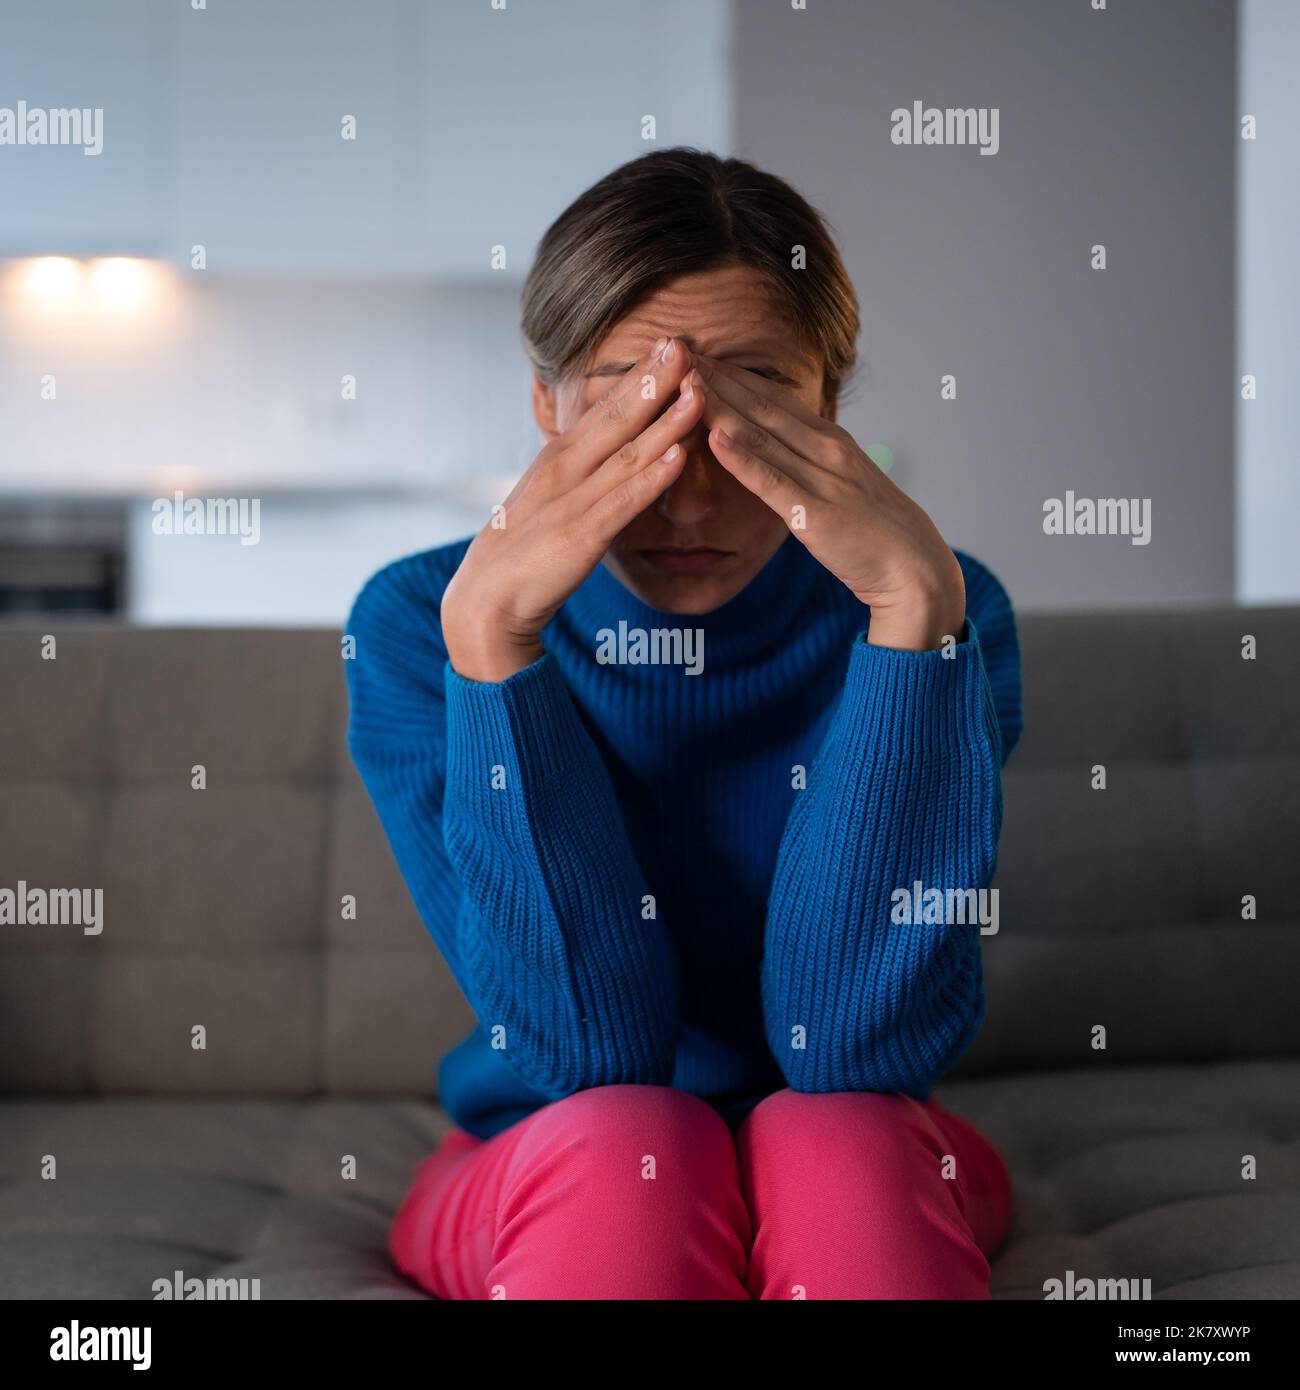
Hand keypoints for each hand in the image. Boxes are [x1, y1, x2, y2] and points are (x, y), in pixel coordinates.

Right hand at [441, 337, 704, 680]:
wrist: (486, 600)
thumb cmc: (523, 550)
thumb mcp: (550, 497)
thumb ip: (580, 471)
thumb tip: (608, 448)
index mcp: (559, 458)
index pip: (605, 408)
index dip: (639, 375)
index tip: (670, 342)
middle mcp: (565, 470)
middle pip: (617, 418)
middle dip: (653, 380)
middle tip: (684, 342)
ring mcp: (573, 502)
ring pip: (627, 454)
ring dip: (665, 422)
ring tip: (698, 391)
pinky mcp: (580, 537)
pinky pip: (622, 503)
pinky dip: (651, 480)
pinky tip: (679, 458)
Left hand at [690, 355, 965, 650]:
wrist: (917, 568)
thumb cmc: (877, 534)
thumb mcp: (842, 485)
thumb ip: (812, 466)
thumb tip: (779, 453)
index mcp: (831, 441)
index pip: (774, 398)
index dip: (734, 374)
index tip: (698, 354)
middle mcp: (827, 449)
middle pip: (763, 405)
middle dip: (718, 377)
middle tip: (676, 349)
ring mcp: (823, 478)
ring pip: (762, 434)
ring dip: (720, 405)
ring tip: (684, 379)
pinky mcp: (817, 513)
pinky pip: (773, 481)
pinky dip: (743, 459)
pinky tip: (714, 439)